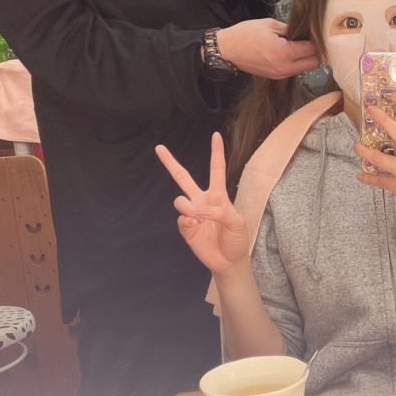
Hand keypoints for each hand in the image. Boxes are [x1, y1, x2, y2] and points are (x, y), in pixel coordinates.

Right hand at [155, 132, 248, 276]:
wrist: (229, 261)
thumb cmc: (237, 239)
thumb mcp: (237, 222)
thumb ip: (220, 212)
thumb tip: (199, 210)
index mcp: (218, 195)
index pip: (216, 169)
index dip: (216, 152)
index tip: (216, 135)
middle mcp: (202, 200)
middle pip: (183, 177)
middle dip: (170, 163)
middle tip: (159, 147)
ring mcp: (192, 213)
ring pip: (179, 200)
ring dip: (188, 208)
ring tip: (198, 218)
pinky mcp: (186, 227)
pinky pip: (180, 218)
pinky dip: (188, 221)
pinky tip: (196, 226)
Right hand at [217, 18, 318, 77]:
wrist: (227, 50)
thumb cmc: (245, 34)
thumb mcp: (270, 24)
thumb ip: (290, 29)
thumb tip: (303, 31)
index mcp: (284, 52)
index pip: (312, 49)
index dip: (316, 40)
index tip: (314, 32)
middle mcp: (284, 67)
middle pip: (314, 63)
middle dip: (315, 52)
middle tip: (310, 40)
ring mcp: (280, 75)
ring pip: (305, 69)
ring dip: (306, 58)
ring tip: (300, 45)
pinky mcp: (275, 77)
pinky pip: (293, 71)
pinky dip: (297, 63)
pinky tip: (291, 52)